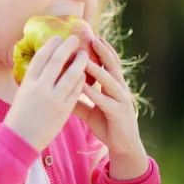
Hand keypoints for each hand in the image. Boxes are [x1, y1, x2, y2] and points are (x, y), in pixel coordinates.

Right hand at [4, 36, 88, 151]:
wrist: (20, 139)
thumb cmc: (20, 116)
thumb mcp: (22, 94)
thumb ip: (33, 81)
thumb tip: (42, 66)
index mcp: (28, 83)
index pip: (40, 58)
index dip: (50, 46)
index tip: (57, 37)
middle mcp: (40, 88)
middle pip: (56, 62)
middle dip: (66, 48)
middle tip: (75, 39)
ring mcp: (53, 99)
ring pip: (70, 76)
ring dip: (79, 63)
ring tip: (85, 54)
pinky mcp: (63, 111)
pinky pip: (76, 92)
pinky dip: (81, 81)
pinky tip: (85, 75)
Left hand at [73, 37, 148, 179]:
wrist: (123, 148)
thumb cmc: (107, 125)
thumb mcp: (89, 109)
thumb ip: (77, 98)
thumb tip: (59, 87)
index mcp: (115, 87)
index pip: (110, 63)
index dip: (103, 50)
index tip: (93, 35)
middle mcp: (120, 90)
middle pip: (113, 66)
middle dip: (103, 52)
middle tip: (92, 38)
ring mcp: (122, 101)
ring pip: (109, 81)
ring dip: (97, 69)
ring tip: (84, 58)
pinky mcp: (119, 114)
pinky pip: (104, 101)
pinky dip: (93, 93)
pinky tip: (82, 86)